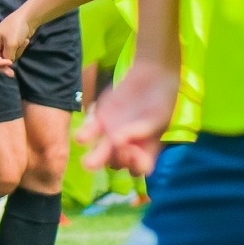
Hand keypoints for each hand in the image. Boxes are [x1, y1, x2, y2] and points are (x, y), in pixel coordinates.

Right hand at [0, 10, 35, 78]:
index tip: (10, 64)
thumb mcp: (11, 43)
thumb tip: (9, 63)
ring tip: (23, 41)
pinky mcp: (11, 46)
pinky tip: (25, 41)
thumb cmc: (16, 28)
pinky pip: (14, 54)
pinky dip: (20, 49)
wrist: (29, 18)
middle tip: (12, 74)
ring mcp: (3, 46)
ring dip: (17, 52)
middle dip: (6, 65)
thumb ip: (8, 56)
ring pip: (7, 58)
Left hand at [77, 60, 179, 174]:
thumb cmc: (161, 99)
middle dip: (114, 161)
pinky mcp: (98, 122)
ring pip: (100, 154)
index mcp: (146, 148)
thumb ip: (140, 131)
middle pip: (117, 163)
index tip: (134, 152)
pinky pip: (88, 134)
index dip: (135, 165)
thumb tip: (118, 142)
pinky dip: (84, 136)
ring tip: (87, 162)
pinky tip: (82, 136)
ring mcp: (111, 136)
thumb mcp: (157, 116)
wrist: (149, 76)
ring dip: (94, 159)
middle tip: (115, 148)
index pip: (139, 168)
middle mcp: (127, 146)